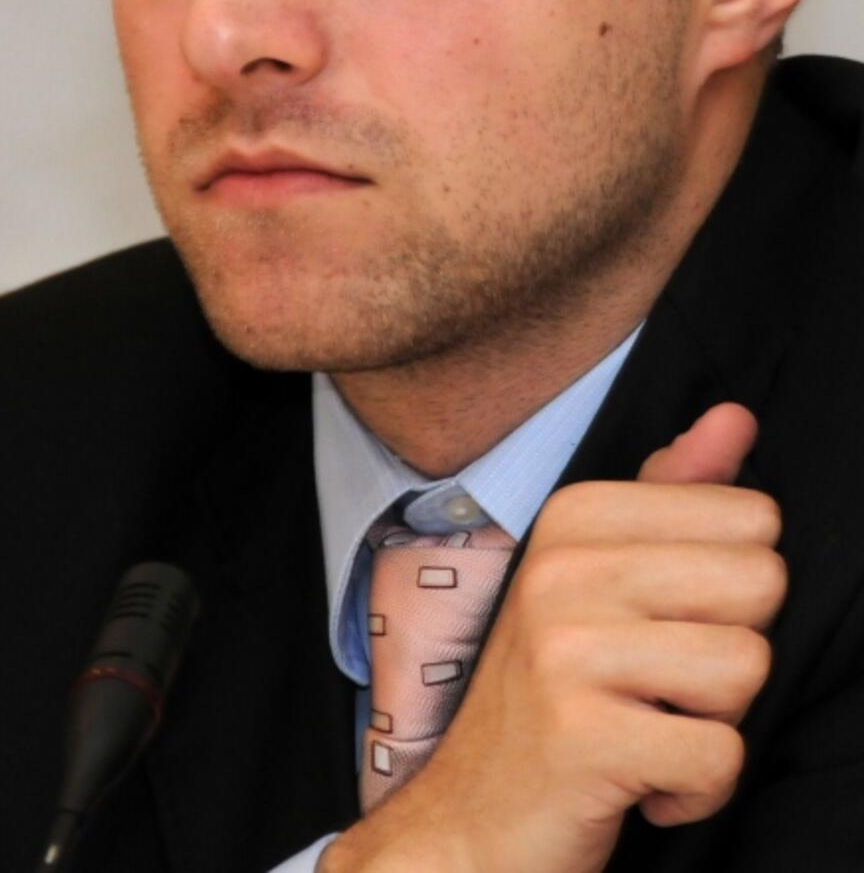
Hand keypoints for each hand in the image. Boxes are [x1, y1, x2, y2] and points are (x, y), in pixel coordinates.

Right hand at [322, 403, 784, 872]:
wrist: (470, 817)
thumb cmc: (556, 691)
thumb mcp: (603, 577)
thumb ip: (676, 494)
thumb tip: (737, 416)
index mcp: (577, 515)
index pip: (754, 518)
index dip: (731, 589)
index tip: (664, 626)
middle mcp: (565, 567)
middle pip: (762, 584)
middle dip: (732, 650)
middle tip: (660, 682)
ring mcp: (567, 650)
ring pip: (748, 667)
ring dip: (715, 724)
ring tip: (648, 727)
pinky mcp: (582, 737)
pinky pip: (721, 756)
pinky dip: (697, 790)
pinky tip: (642, 784)